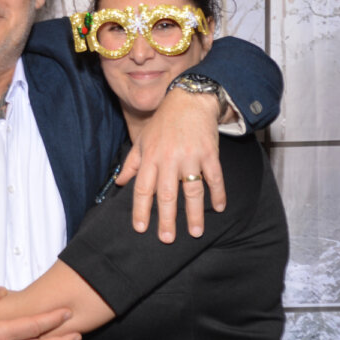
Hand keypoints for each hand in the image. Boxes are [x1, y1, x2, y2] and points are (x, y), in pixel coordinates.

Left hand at [115, 87, 225, 242]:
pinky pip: (215, 177)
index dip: (140, 210)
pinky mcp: (209, 153)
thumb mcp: (143, 140)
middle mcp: (169, 159)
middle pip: (166, 194)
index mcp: (150, 157)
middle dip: (166, 219)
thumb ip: (131, 164)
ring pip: (192, 189)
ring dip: (194, 212)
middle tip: (168, 239)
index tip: (141, 229)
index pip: (142, 189)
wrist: (189, 100)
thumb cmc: (163, 123)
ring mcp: (190, 156)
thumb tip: (119, 183)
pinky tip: (219, 207)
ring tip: (196, 232)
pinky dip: (218, 193)